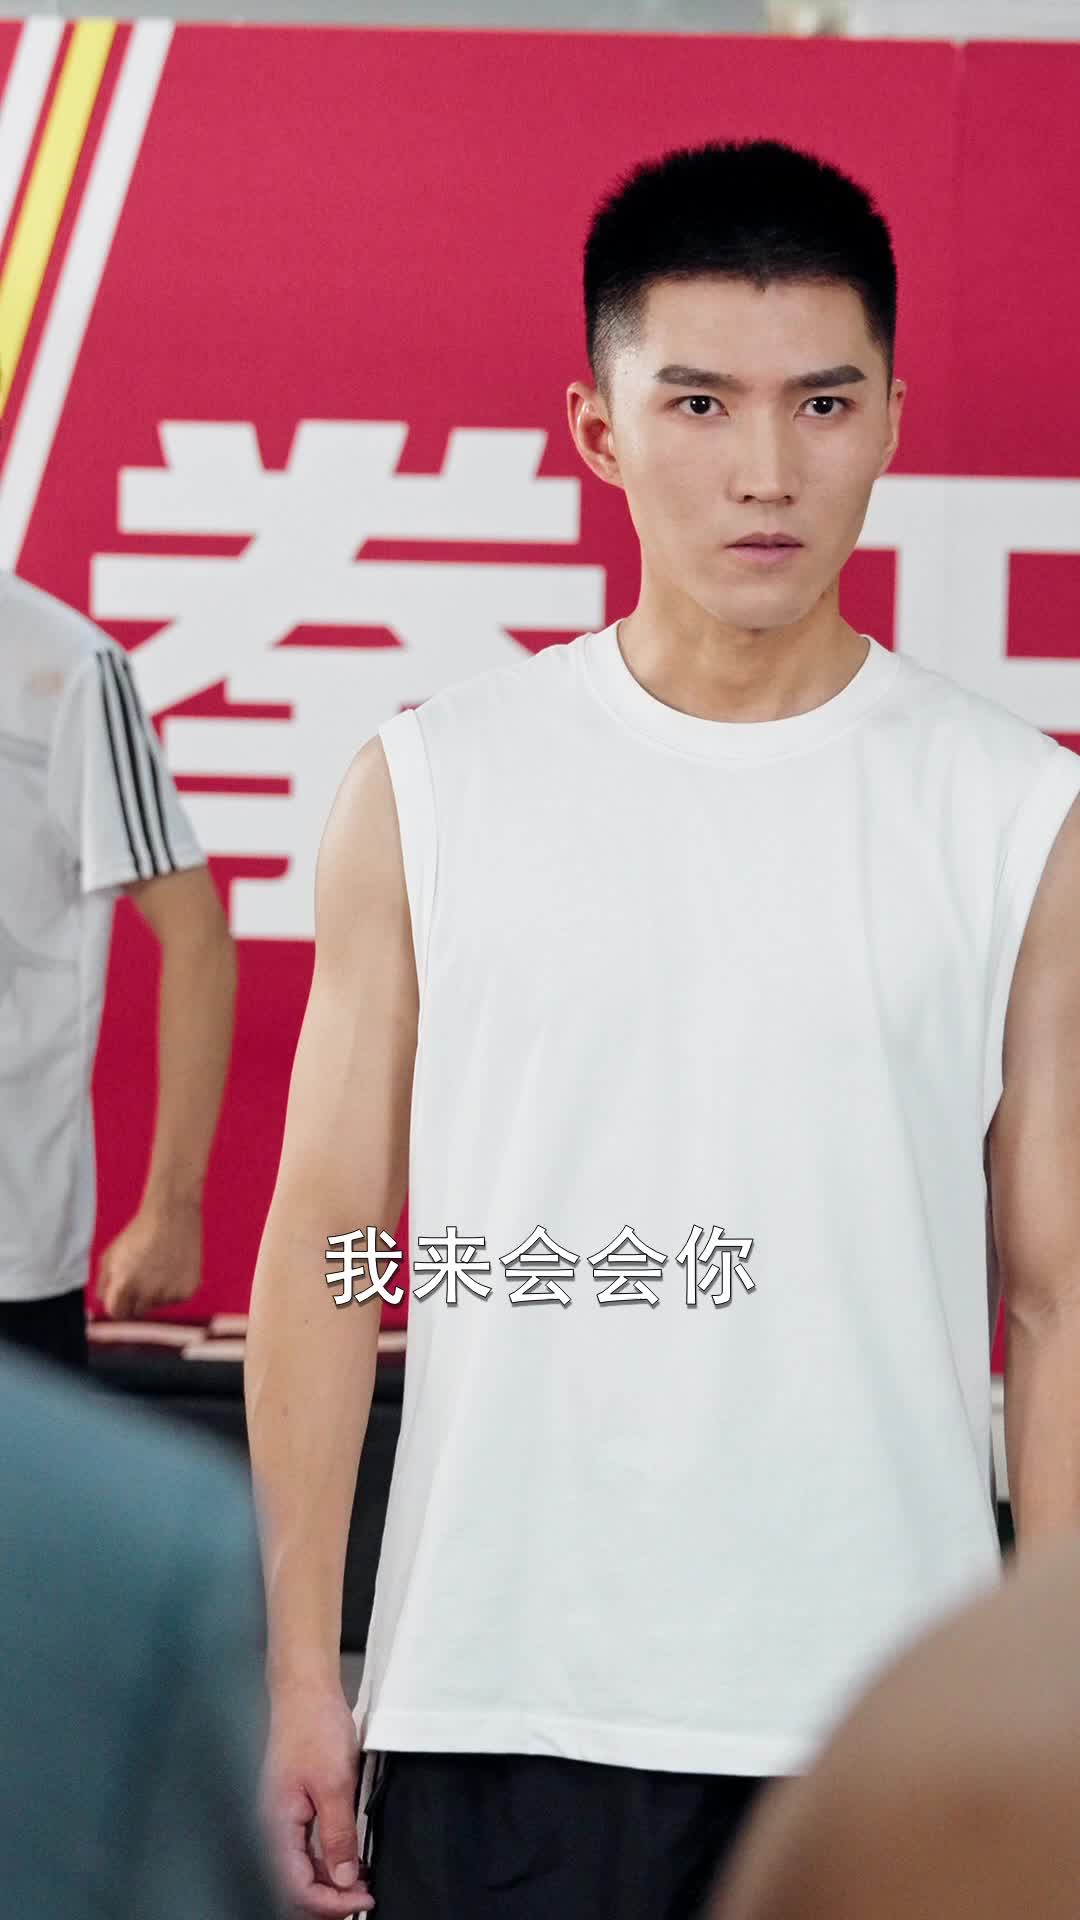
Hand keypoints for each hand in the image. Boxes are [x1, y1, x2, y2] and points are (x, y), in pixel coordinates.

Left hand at [95, 1195, 201, 1317]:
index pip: (117, 1313)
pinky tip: (173, 1266)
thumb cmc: (137, 1234)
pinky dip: (174, 1287)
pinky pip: (176, 1297)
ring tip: (158, 1265)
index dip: (118, 1302)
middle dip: (136, 1298)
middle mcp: (148, 1294)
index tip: (122, 1292)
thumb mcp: (109, 1257)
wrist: (172, 1214)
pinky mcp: (188, 1290)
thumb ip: (103, 1285)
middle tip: (142, 1274)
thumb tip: (107, 1306)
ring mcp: (170, 1294)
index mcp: (124, 1287)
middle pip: (137, 1312)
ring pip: (157, 1305)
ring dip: (156, 1292)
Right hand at [262, 1682, 373, 1915]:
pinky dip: (327, 1862)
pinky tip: (350, 1860)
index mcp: (276, 1826)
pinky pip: (305, 1849)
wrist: (305, 1691)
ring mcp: (281, 1819)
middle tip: (364, 1898)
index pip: (296, 1887)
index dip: (330, 1903)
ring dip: (330, 1883)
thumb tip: (345, 1879)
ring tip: (362, 1883)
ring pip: (301, 1870)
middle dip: (329, 1900)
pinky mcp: (292, 1809)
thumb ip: (337, 1835)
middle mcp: (273, 1828)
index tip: (362, 1900)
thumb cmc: (314, 1727)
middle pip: (295, 1885)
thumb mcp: (334, 1784)